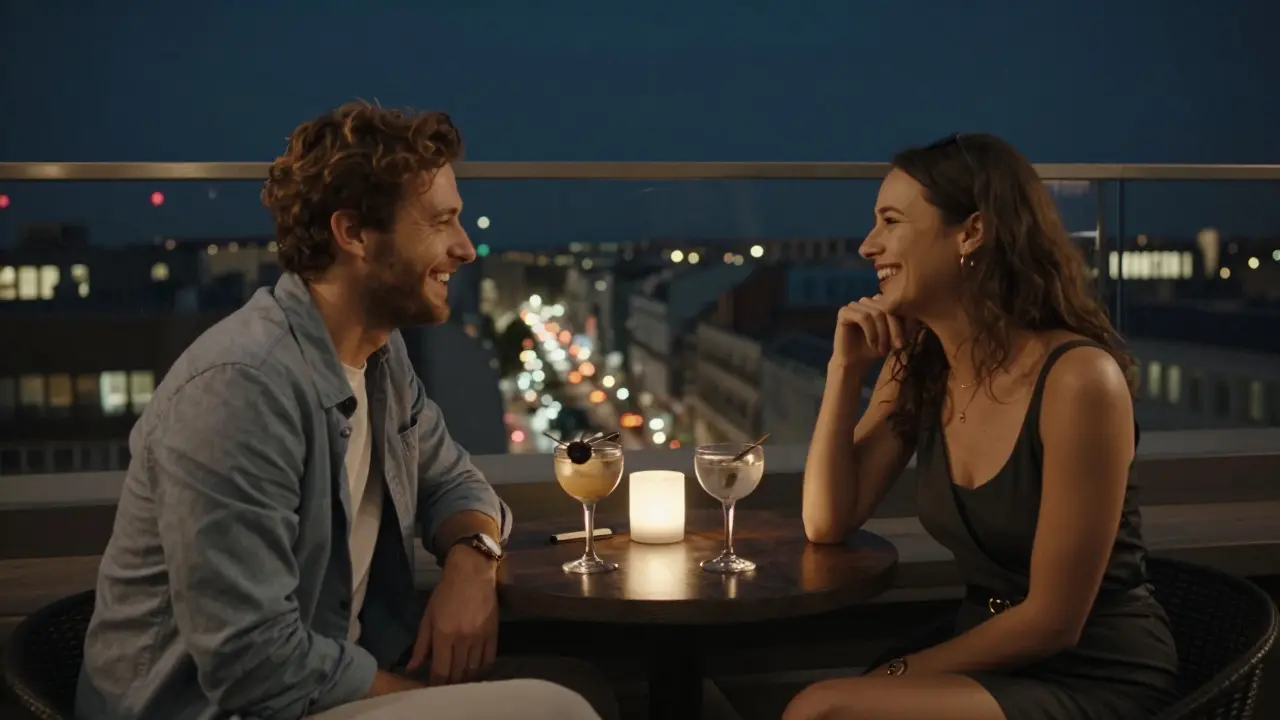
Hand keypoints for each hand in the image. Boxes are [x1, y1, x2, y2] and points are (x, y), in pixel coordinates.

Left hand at [406, 545, 498, 684]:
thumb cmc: (445, 593)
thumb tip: (412, 668)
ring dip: (465, 678)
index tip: (432, 687)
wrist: (472, 574)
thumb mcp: (428, 616)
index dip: (436, 683)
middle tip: (445, 685)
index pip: (440, 670)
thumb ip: (421, 644)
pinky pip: (488, 660)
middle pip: (457, 673)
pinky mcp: (493, 634)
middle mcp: (462, 640)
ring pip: (473, 670)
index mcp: (443, 635)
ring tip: (459, 680)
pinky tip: (475, 670)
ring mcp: (480, 638)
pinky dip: (481, 669)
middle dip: (450, 683)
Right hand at [832, 295, 912, 365]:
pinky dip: (871, 332)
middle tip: (898, 347)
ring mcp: (855, 304)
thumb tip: (916, 318)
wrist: (855, 362)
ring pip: (876, 313)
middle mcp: (868, 300)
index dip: (904, 322)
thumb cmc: (876, 348)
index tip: (905, 341)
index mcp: (881, 302)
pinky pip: (863, 317)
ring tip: (883, 349)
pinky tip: (872, 344)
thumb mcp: (895, 337)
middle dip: (895, 329)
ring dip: (883, 333)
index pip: (898, 304)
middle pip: (888, 308)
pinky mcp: (844, 312)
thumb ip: (905, 325)